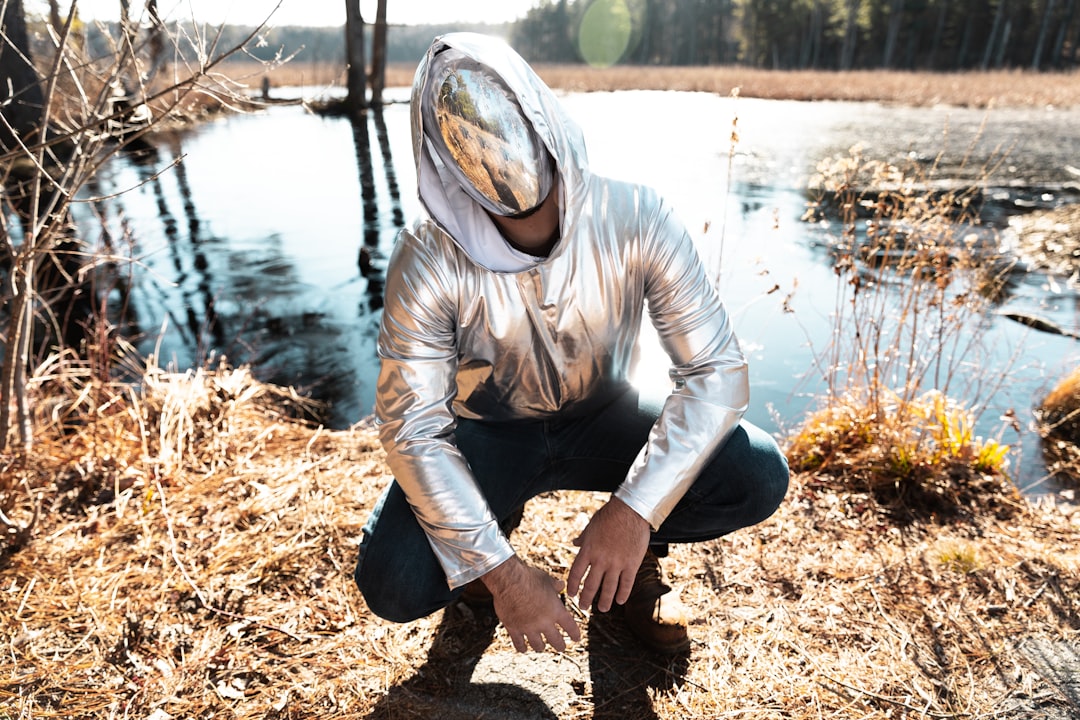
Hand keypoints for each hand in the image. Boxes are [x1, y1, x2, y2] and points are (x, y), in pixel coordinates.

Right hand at [482, 556, 580, 652]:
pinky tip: (523, 649)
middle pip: (556, 641)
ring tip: (541, 647)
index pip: (570, 627)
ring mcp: (528, 627)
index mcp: (556, 611)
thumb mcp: (547, 579)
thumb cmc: (530, 577)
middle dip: (560, 646)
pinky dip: (522, 647)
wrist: (509, 580)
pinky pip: (519, 643)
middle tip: (561, 647)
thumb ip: (555, 585)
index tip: (576, 638)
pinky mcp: (513, 628)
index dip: (575, 634)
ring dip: (541, 647)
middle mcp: (544, 622)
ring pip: (538, 646)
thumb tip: (562, 585)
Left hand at [567, 497, 650, 611]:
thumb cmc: (609, 515)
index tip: (572, 595)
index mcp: (588, 551)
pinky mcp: (631, 564)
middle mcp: (600, 560)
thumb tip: (574, 543)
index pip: (576, 574)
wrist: (630, 511)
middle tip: (584, 607)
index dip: (573, 586)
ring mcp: (616, 564)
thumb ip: (583, 538)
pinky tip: (620, 601)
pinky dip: (623, 594)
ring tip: (603, 609)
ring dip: (604, 601)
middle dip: (586, 599)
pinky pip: (626, 584)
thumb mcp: (591, 526)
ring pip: (608, 589)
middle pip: (591, 585)